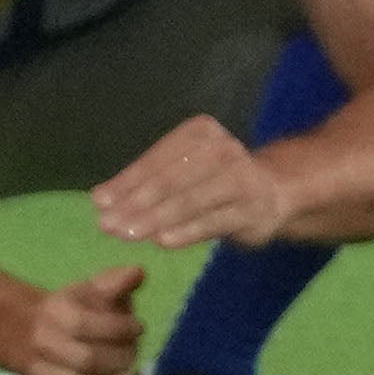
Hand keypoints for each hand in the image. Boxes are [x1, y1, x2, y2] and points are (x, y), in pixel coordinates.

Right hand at [17, 262, 144, 374]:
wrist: (39, 333)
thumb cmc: (80, 309)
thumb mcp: (95, 290)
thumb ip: (115, 282)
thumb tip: (137, 273)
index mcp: (54, 312)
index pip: (84, 324)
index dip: (119, 327)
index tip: (138, 327)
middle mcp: (41, 345)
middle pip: (85, 360)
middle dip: (118, 359)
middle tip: (133, 356)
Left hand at [90, 114, 297, 251]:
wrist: (273, 192)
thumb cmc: (215, 181)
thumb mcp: (181, 173)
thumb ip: (143, 184)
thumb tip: (100, 199)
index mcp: (200, 132)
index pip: (158, 158)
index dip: (127, 181)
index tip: (100, 203)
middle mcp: (223, 149)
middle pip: (171, 179)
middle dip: (135, 203)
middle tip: (107, 224)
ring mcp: (241, 179)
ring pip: (190, 200)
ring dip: (155, 218)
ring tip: (127, 234)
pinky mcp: (252, 210)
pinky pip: (214, 221)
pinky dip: (187, 231)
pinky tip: (162, 241)